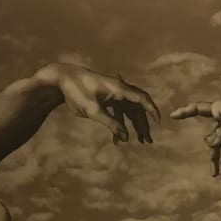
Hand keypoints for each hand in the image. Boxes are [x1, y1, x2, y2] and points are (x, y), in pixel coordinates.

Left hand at [41, 63, 160, 143]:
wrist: (62, 80)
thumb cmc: (76, 92)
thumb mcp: (93, 111)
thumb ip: (111, 124)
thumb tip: (126, 138)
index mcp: (119, 88)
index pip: (142, 98)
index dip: (152, 110)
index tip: (159, 123)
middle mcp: (119, 89)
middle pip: (138, 107)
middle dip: (143, 124)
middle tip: (147, 141)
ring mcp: (113, 93)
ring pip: (130, 110)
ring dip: (134, 125)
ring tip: (139, 141)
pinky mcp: (107, 98)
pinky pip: (119, 112)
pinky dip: (120, 124)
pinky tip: (117, 139)